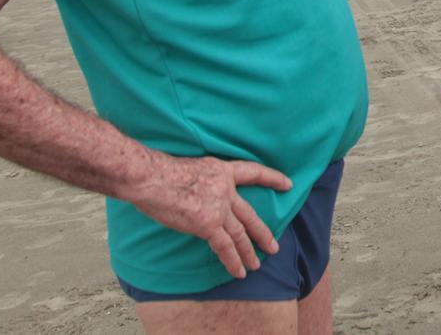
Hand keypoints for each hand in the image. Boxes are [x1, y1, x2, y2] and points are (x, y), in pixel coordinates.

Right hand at [130, 152, 292, 277]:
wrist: (152, 178)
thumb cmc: (160, 172)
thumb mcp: (192, 168)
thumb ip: (203, 183)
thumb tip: (199, 195)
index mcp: (222, 171)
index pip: (253, 172)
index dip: (271, 178)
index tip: (288, 184)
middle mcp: (226, 189)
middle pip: (250, 214)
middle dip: (262, 233)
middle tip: (273, 246)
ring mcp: (219, 207)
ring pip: (240, 234)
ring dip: (249, 252)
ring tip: (257, 265)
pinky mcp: (208, 224)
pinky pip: (224, 247)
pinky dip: (233, 261)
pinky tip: (239, 271)